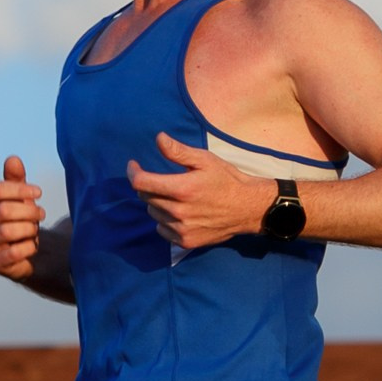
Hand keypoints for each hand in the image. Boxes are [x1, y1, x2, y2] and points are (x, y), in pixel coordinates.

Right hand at [0, 156, 45, 280]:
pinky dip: (28, 247)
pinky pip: (12, 253)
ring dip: (28, 229)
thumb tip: (13, 159)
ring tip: (35, 229)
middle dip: (28, 211)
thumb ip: (16, 179)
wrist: (26, 252)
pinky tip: (32, 245)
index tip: (39, 192)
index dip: (20, 189)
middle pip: (3, 210)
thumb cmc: (21, 219)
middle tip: (42, 214)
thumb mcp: (20, 197)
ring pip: (6, 231)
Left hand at [126, 134, 269, 250]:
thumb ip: (179, 151)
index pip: (141, 183)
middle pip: (146, 197)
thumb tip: (158, 139)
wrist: (248, 208)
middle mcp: (178, 212)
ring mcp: (181, 229)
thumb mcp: (205, 160)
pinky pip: (162, 230)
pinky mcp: (186, 242)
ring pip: (153, 213)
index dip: (133, 172)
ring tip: (176, 197)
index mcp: (182, 189)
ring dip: (158, 203)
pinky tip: (180, 213)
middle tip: (165, 180)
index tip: (134, 166)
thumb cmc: (227, 179)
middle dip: (150, 185)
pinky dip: (165, 220)